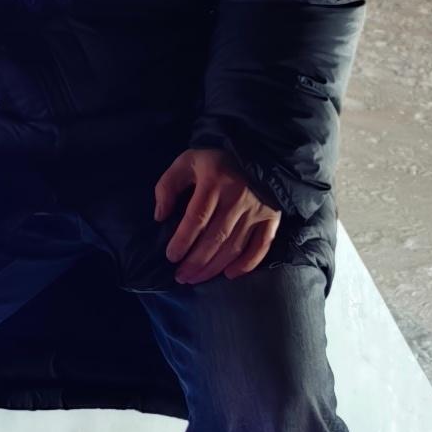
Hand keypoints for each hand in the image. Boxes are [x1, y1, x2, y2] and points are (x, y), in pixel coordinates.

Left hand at [153, 144, 279, 285]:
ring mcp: (257, 210)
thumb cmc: (214, 162)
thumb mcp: (186, 163)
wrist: (257, 153)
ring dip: (214, 267)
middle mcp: (238, 198)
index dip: (183, 241)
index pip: (197, 218)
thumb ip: (168, 186)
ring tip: (196, 278)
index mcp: (214, 181)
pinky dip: (246, 264)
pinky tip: (229, 275)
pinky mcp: (272, 218)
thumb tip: (160, 216)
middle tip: (181, 277)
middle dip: (196, 262)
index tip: (171, 257)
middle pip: (215, 238)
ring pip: (235, 246)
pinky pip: (261, 246)